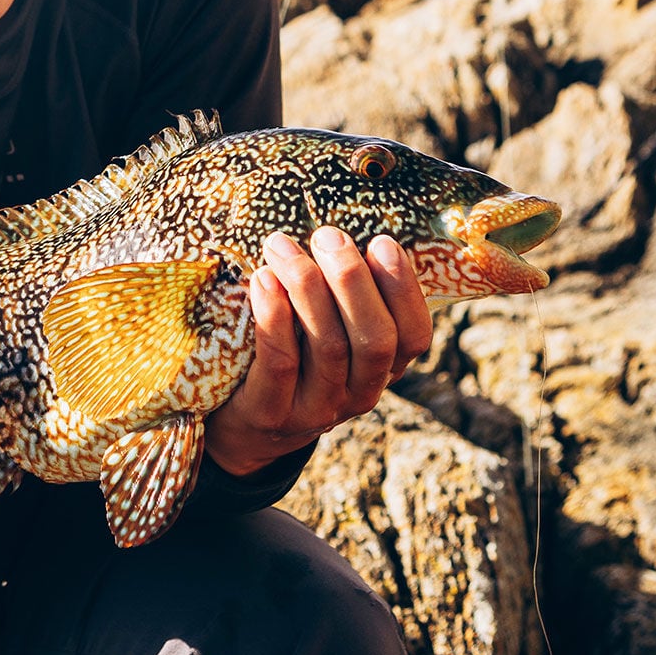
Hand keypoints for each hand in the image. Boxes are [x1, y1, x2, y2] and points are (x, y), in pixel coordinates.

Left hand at [204, 229, 432, 477]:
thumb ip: (343, 294)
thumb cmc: (291, 355)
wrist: (241, 426)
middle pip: (374, 339)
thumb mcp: (329, 331)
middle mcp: (360, 393)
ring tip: (281, 246)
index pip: (414, 335)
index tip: (382, 241)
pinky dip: (274, 316)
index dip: (403, 289)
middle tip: (327, 235)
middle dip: (353, 280)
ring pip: (328, 345)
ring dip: (307, 286)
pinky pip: (280, 362)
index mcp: (383, 369)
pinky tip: (263, 279)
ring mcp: (318, 410)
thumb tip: (341, 228)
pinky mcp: (272, 414)